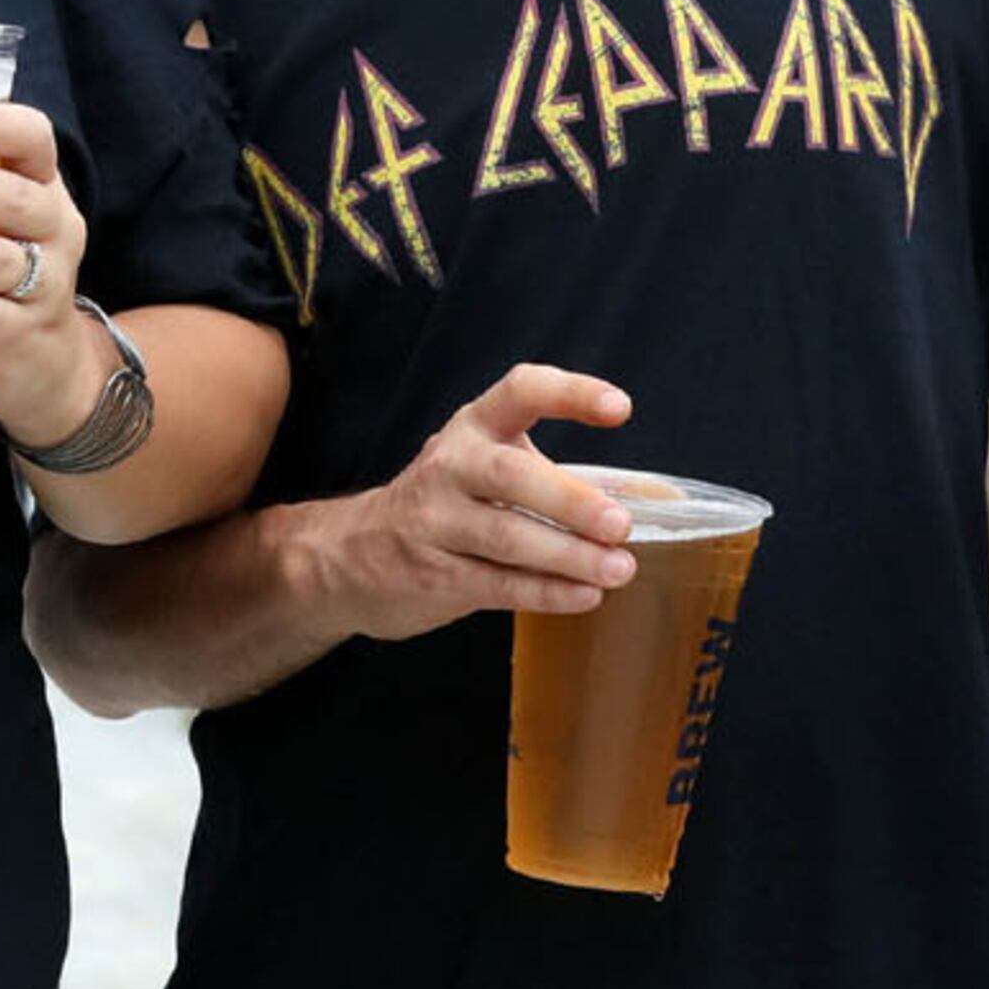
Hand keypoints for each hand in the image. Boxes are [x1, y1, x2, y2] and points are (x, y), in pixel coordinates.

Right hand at [305, 365, 645, 641]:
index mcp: (473, 427)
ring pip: (505, 536)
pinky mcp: (433, 573)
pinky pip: (496, 584)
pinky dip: (545, 592)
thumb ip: (549, 476)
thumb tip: (639, 502)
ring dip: (569, 556)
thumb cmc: (442, 505)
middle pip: (511, 474)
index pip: (522, 391)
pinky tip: (583, 596)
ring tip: (617, 569)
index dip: (571, 394)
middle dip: (570, 500)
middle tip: (620, 524)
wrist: (349, 554)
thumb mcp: (484, 468)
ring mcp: (435, 521)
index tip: (621, 410)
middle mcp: (451, 466)